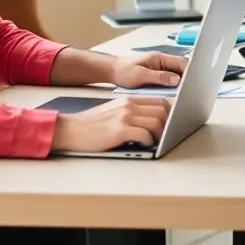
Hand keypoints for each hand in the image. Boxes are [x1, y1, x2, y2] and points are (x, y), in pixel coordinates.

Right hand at [50, 97, 170, 152]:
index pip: (159, 101)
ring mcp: (125, 117)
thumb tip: (152, 120)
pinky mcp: (120, 130)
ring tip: (155, 142)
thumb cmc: (92, 124)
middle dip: (169, 124)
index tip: (172, 122)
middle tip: (165, 135)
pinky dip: (149, 142)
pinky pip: (145, 135)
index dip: (170, 113)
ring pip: (157, 122)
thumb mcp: (114, 110)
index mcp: (129, 100)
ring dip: (160, 134)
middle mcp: (129, 105)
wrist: (72, 129)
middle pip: (162, 110)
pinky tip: (144, 145)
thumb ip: (132, 111)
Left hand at [111, 52, 187, 88]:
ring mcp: (160, 69)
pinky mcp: (157, 77)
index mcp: (160, 58)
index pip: (181, 62)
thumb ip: (158, 77)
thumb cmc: (123, 71)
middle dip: (188, 79)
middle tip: (192, 91)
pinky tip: (175, 95)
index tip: (194, 82)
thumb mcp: (140, 75)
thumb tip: (177, 79)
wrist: (112, 72)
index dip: (190, 71)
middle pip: (182, 69)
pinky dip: (173, 87)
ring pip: (177, 76)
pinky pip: (169, 81)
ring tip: (185, 94)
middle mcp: (162, 63)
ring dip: (181, 84)